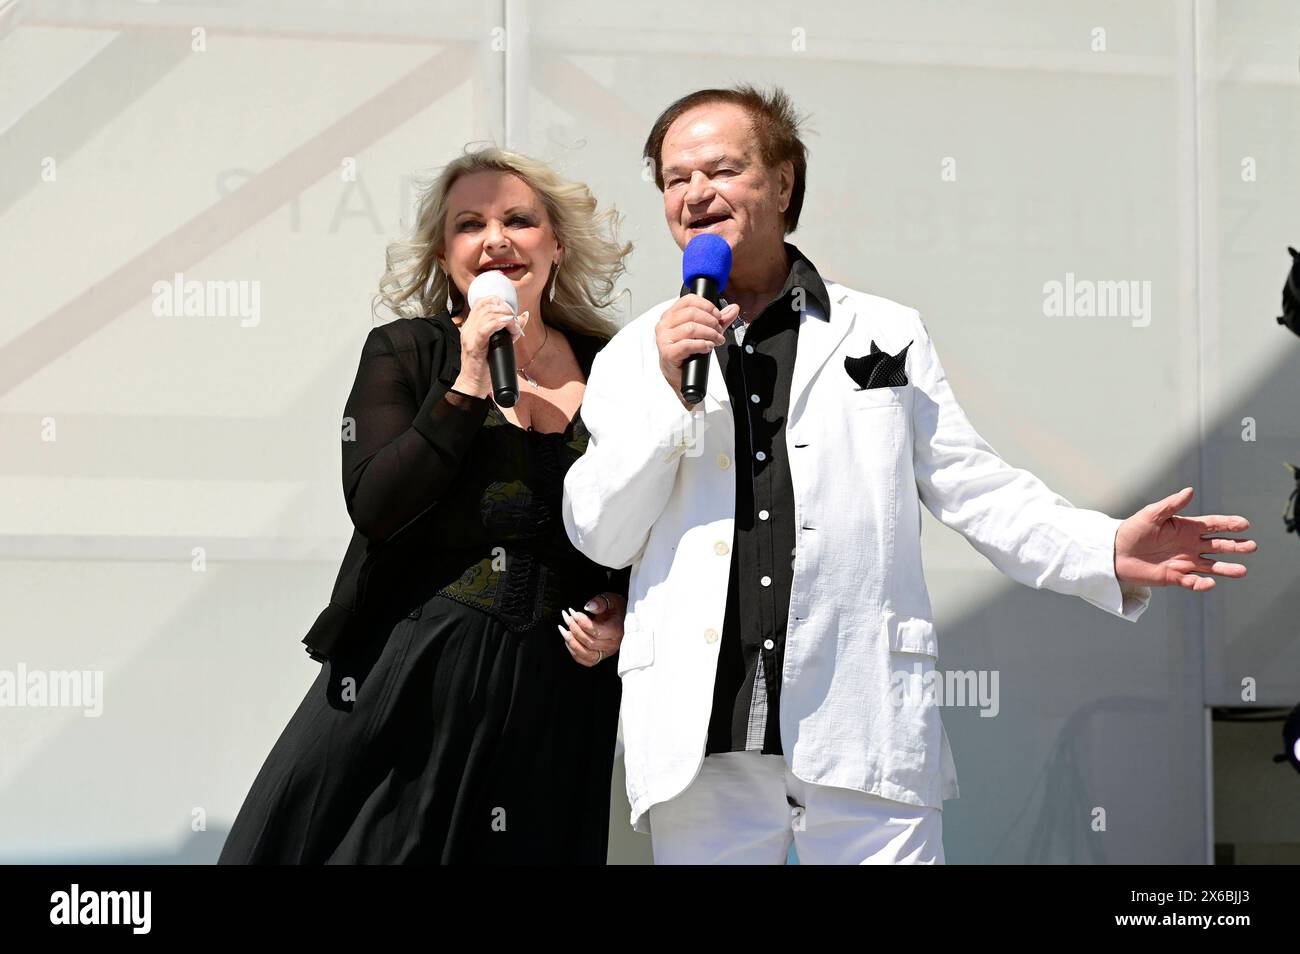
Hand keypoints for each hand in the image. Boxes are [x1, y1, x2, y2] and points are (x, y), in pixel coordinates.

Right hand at [451, 295, 518, 397]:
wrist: (472, 384)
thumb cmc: (485, 367)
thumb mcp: (498, 343)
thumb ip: (509, 329)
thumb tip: (524, 315)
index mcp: (471, 325)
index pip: (482, 302)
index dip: (498, 301)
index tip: (510, 311)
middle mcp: (468, 328)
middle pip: (486, 305)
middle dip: (505, 309)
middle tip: (514, 320)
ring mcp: (469, 336)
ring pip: (487, 314)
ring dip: (505, 317)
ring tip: (514, 326)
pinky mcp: (474, 346)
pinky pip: (485, 329)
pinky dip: (498, 323)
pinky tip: (507, 324)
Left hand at [557, 592, 626, 666]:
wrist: (620, 618)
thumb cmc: (614, 608)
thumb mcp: (611, 599)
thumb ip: (600, 602)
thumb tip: (589, 607)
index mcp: (617, 631)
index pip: (597, 631)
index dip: (582, 623)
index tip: (573, 613)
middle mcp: (612, 645)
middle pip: (589, 642)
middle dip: (574, 629)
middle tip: (566, 617)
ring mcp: (605, 653)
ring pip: (585, 653)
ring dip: (571, 641)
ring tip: (562, 629)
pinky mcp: (599, 657)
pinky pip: (583, 659)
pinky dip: (573, 650)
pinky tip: (568, 638)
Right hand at [655, 295, 737, 406]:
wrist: (678, 375)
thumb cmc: (687, 353)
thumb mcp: (705, 332)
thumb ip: (719, 320)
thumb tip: (733, 309)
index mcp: (671, 315)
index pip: (689, 300)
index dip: (707, 306)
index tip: (717, 316)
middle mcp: (665, 324)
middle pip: (692, 313)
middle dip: (711, 322)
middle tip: (719, 331)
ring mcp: (664, 338)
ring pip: (691, 328)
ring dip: (710, 334)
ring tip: (716, 340)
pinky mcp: (668, 352)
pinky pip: (688, 344)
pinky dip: (702, 345)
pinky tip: (707, 347)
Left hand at [1114, 486, 1256, 590]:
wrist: (1115, 553)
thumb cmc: (1132, 530)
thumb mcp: (1151, 514)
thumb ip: (1171, 505)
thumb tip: (1189, 491)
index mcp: (1186, 528)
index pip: (1213, 526)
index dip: (1229, 525)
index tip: (1244, 525)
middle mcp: (1189, 545)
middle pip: (1218, 546)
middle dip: (1235, 546)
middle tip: (1252, 546)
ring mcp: (1184, 562)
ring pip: (1211, 566)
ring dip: (1226, 568)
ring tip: (1242, 570)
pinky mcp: (1175, 577)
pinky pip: (1192, 581)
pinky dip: (1202, 583)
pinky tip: (1210, 583)